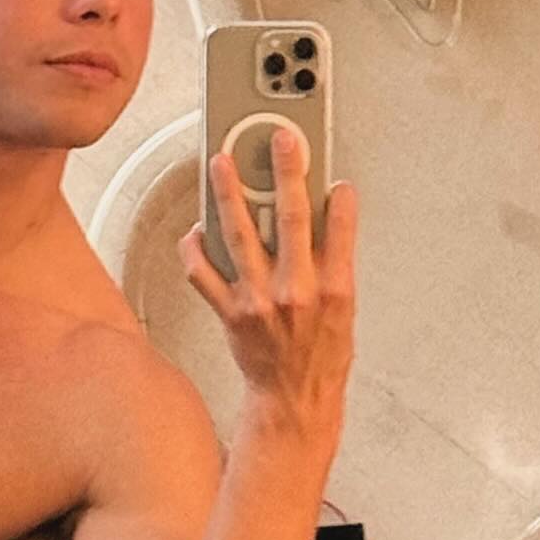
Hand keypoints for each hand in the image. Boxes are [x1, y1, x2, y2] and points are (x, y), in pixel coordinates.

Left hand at [177, 131, 358, 441]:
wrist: (295, 402)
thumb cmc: (322, 357)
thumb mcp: (345, 310)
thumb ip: (334, 263)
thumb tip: (328, 219)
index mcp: (334, 289)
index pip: (340, 230)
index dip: (338, 199)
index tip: (335, 175)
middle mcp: (296, 291)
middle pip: (290, 219)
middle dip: (286, 172)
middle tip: (280, 137)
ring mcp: (258, 300)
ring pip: (240, 234)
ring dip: (228, 193)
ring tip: (222, 162)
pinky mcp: (229, 312)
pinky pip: (202, 272)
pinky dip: (194, 248)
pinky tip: (196, 228)